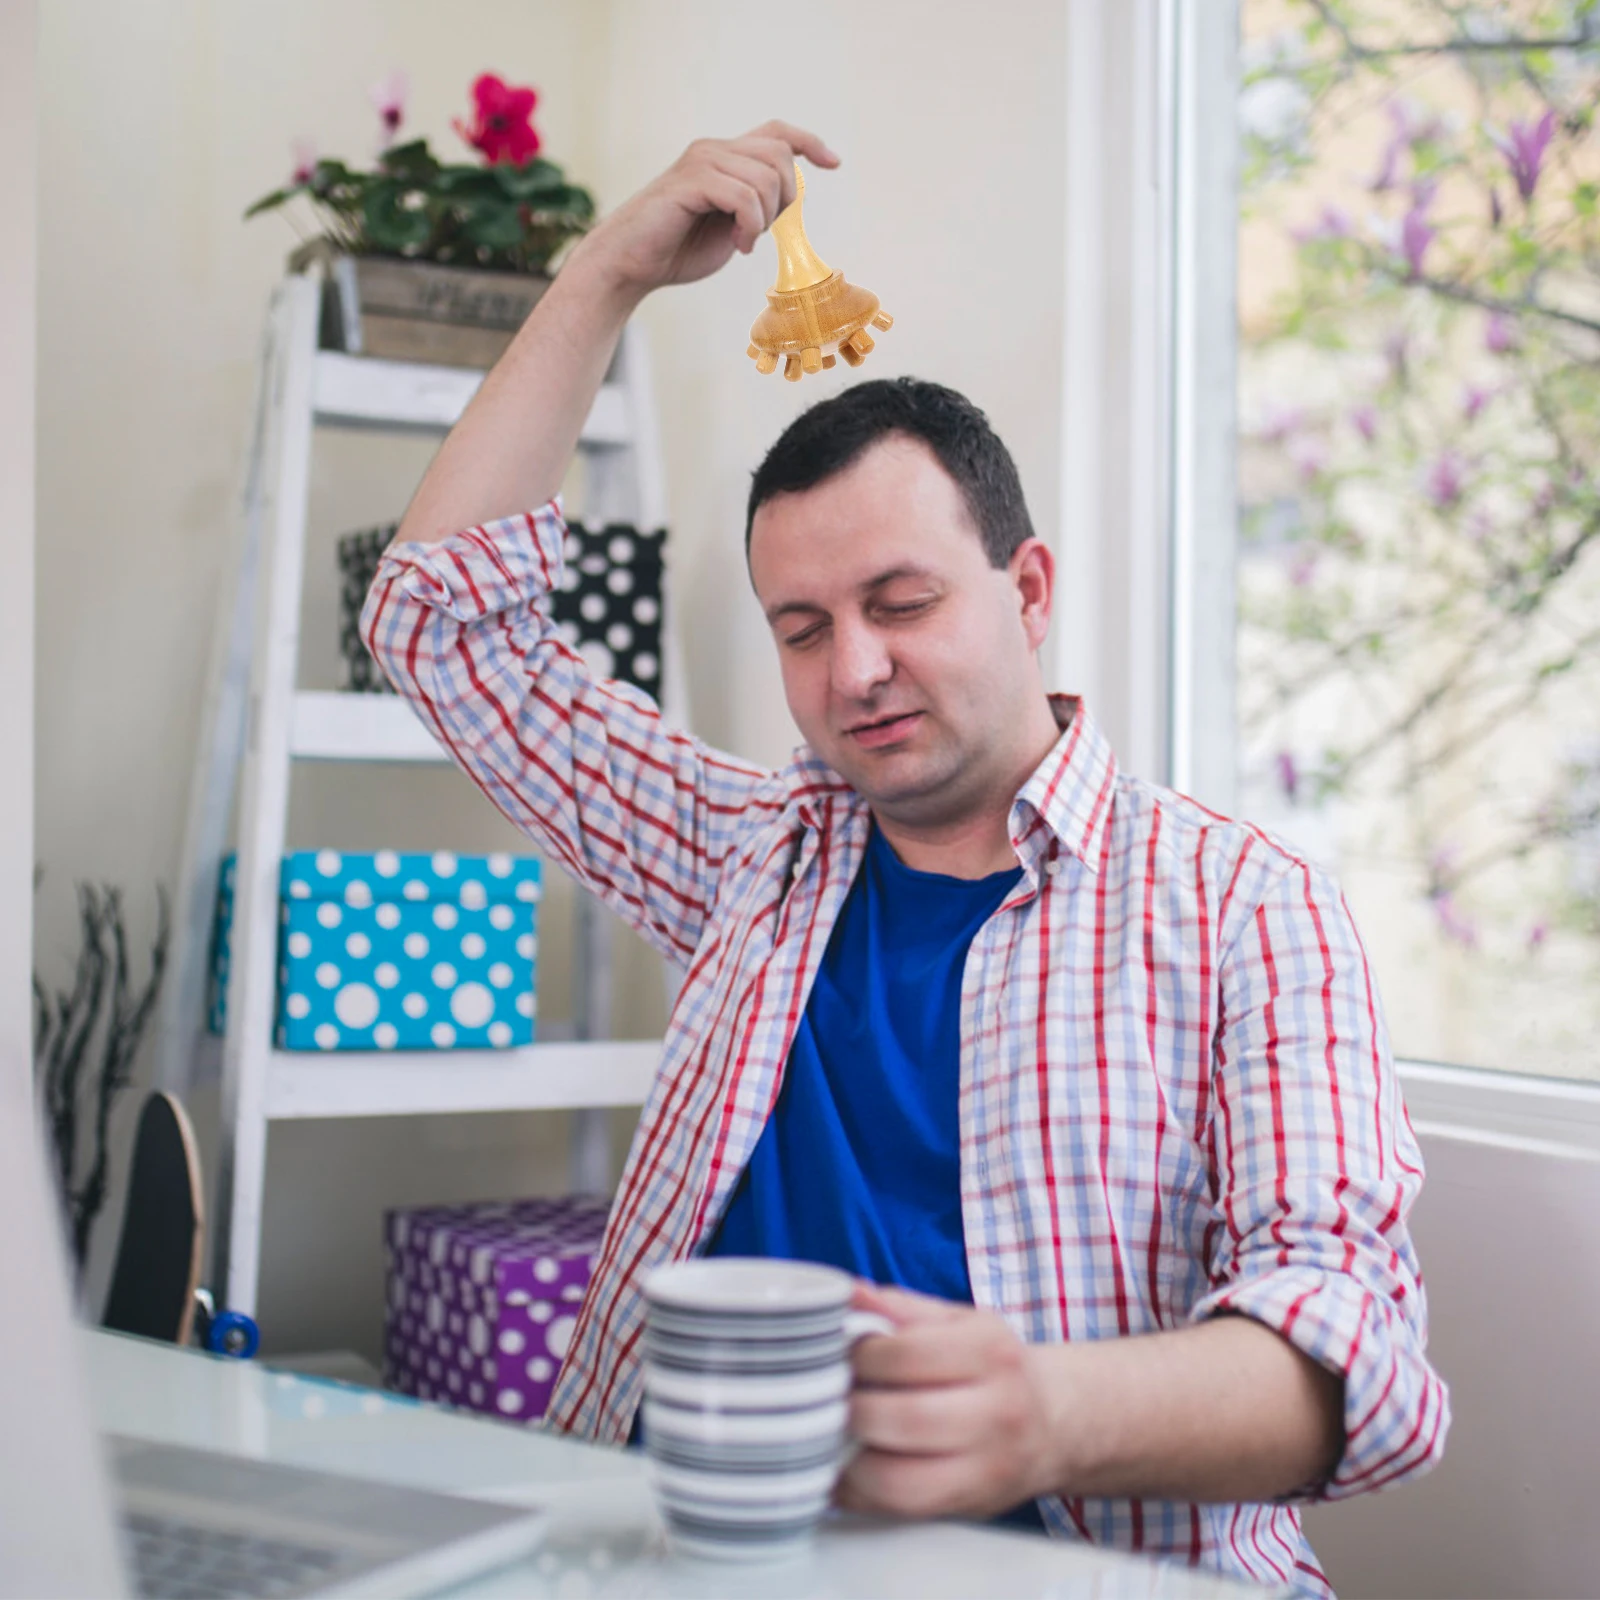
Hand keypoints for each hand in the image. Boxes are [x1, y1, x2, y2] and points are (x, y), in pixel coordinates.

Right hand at [571, 121, 839, 300]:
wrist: (629, 264)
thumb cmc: (675, 249)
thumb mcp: (728, 225)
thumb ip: (755, 206)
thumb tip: (787, 199)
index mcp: (724, 157)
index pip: (776, 132)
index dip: (809, 142)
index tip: (833, 163)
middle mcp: (714, 150)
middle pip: (779, 155)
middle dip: (784, 199)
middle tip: (760, 231)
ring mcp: (702, 162)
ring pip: (765, 178)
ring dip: (764, 219)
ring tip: (742, 242)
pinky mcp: (691, 181)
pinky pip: (744, 196)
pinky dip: (750, 226)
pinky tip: (737, 245)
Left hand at [836, 1283, 1066, 1520]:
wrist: (1054, 1421)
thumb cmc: (993, 1366)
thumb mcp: (958, 1322)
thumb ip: (901, 1308)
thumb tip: (849, 1294)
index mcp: (991, 1351)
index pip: (910, 1354)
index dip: (863, 1355)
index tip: (845, 1354)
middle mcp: (998, 1411)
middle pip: (905, 1419)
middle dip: (852, 1408)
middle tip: (833, 1396)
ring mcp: (988, 1467)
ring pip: (901, 1479)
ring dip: (852, 1458)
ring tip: (838, 1434)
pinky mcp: (972, 1505)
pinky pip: (902, 1510)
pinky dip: (862, 1493)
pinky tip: (848, 1470)